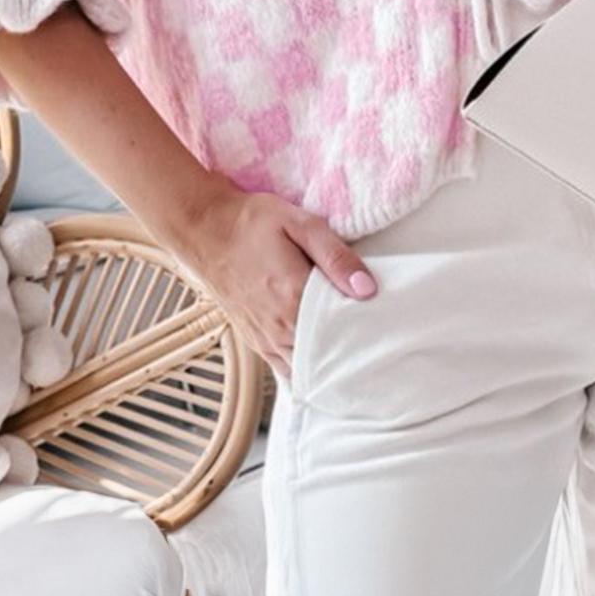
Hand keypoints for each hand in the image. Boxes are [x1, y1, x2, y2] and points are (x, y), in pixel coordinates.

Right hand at [170, 185, 376, 383]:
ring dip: (330, 368)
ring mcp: (265, 338)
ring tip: (358, 361)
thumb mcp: (300, 224)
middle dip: (353, 357)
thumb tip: (367, 289)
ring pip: (306, 369)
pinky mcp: (255, 341)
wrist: (206, 231)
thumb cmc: (253, 223)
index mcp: (294, 298)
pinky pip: (285, 369)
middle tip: (380, 351)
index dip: (367, 335)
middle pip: (327, 357)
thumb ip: (336, 257)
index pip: (342, 332)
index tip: (388, 334)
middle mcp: (279, 327)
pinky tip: (323, 367)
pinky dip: (305, 372)